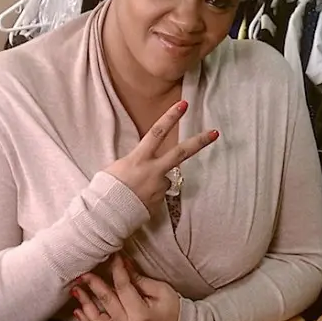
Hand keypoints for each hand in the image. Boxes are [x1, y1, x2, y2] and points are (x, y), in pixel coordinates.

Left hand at [71, 254, 179, 320]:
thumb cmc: (172, 309)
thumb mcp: (160, 290)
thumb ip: (139, 278)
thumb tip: (123, 264)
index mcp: (139, 313)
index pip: (122, 286)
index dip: (117, 268)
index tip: (113, 255)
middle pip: (106, 301)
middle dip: (93, 283)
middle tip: (84, 272)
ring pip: (96, 319)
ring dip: (85, 302)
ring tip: (76, 289)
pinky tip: (79, 311)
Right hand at [104, 100, 218, 214]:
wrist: (105, 216)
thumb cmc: (105, 188)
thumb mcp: (116, 167)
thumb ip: (134, 161)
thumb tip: (141, 163)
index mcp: (139, 158)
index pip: (157, 132)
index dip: (170, 117)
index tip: (183, 104)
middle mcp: (153, 170)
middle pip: (181, 153)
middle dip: (199, 142)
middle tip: (215, 133)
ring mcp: (159, 187)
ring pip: (165, 179)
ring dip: (154, 182)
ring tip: (135, 191)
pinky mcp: (159, 202)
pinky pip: (157, 194)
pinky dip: (149, 195)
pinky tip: (137, 201)